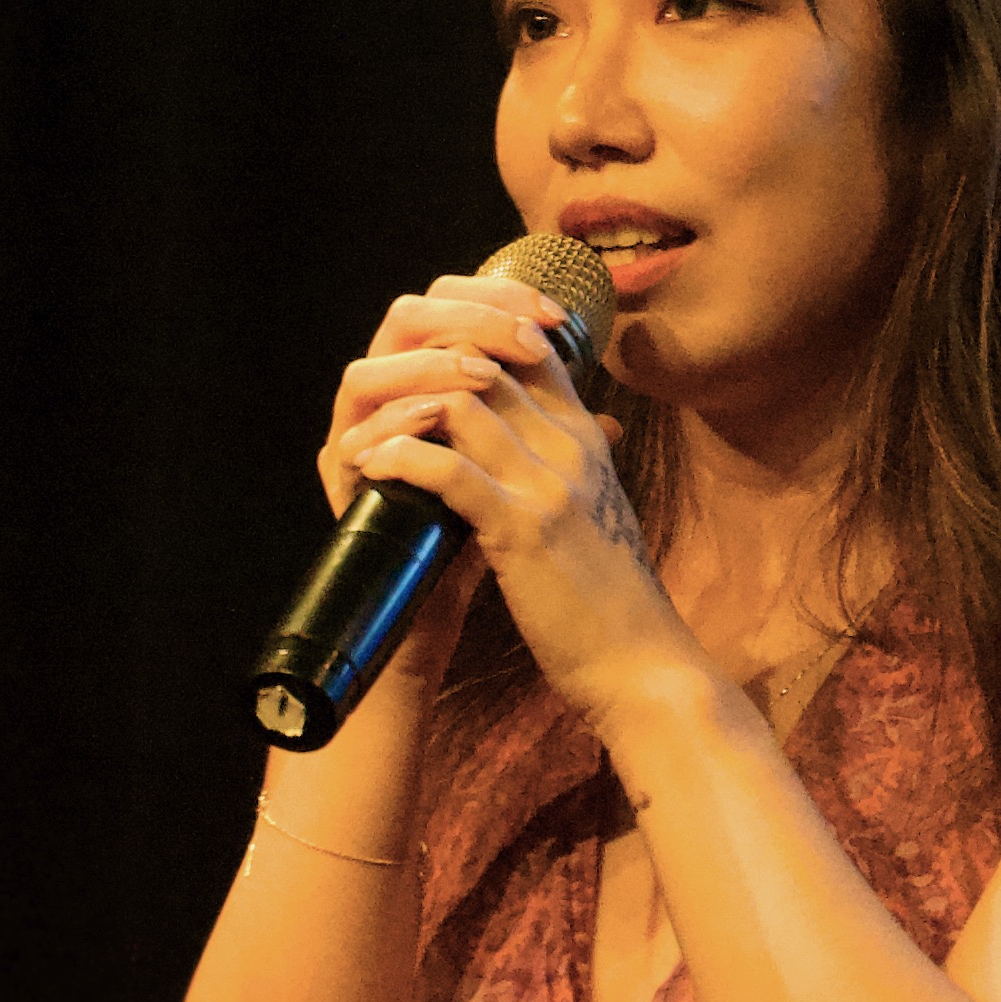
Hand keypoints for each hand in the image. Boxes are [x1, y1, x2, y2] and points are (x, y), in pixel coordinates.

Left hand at [335, 287, 700, 732]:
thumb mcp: (599, 510)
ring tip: (359, 441)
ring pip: (461, 402)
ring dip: (397, 413)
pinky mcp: (521, 529)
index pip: (529, 347)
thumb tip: (544, 439)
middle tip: (372, 399)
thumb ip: (574, 465)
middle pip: (486, 360)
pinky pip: (448, 468)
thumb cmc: (612, 597)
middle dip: (419, 371)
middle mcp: (570, 444)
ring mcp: (547, 482)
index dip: (470, 337)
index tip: (421, 367)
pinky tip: (371, 468)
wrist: (641, 664)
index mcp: (587, 436)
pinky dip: (400, 458)